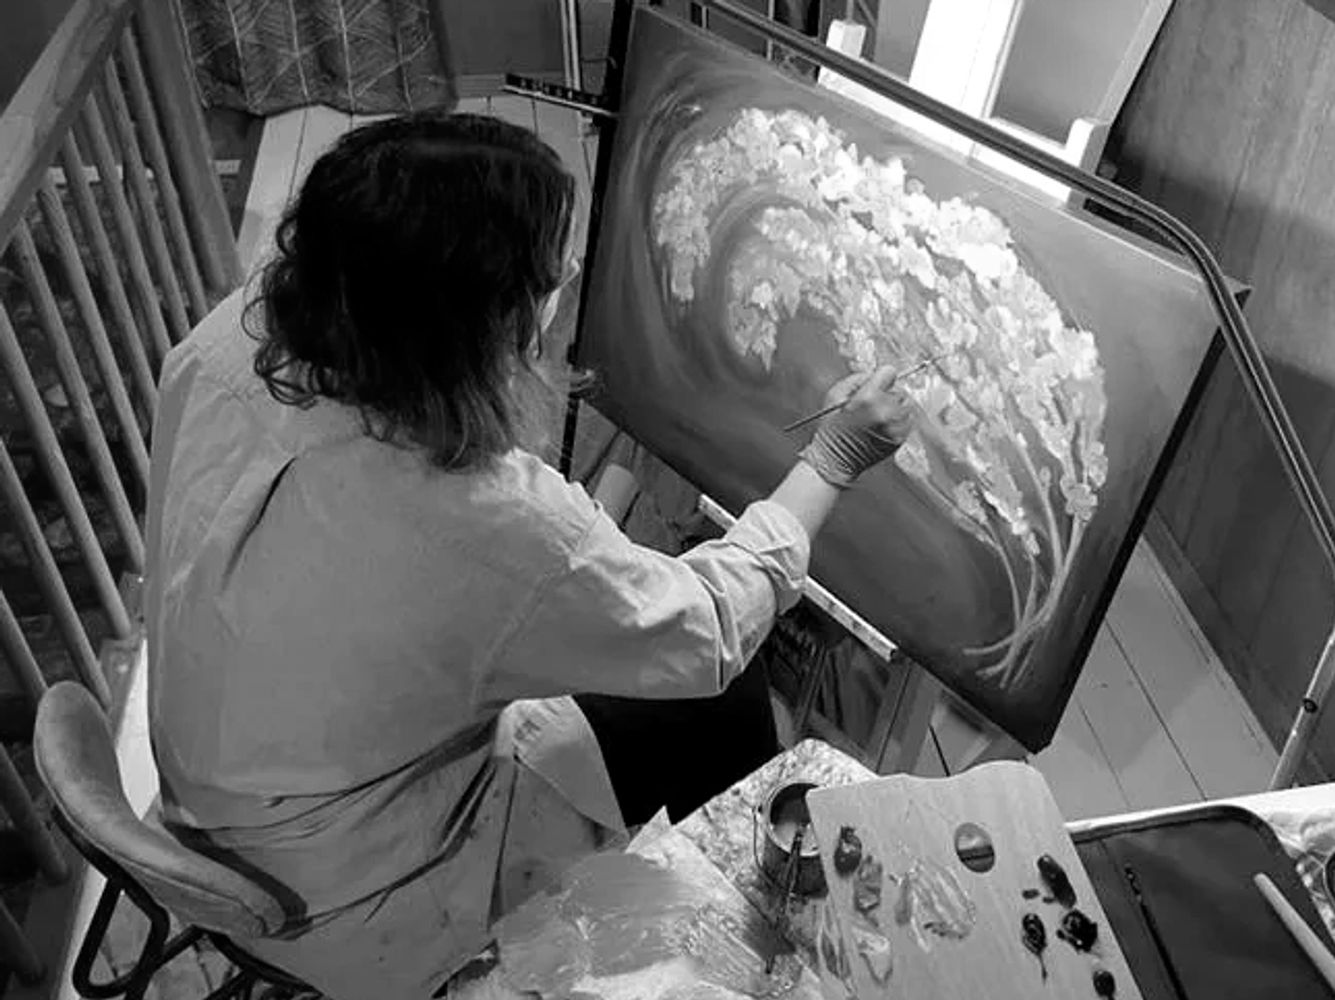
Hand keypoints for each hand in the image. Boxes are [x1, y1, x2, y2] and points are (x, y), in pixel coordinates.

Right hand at [799, 366, 916, 487]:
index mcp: (868, 398)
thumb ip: (858, 379)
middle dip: (888, 394)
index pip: (890, 372)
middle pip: (899, 389)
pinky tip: (882, 426)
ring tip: (878, 416)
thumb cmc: (832, 428)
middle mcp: (885, 412)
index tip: (877, 383)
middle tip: (874, 404)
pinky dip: (898, 421)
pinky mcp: (900, 439)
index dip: (882, 377)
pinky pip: (907, 421)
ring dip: (895, 407)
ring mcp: (895, 427)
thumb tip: (875, 374)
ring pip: (906, 405)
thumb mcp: (835, 394)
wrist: (836, 459)